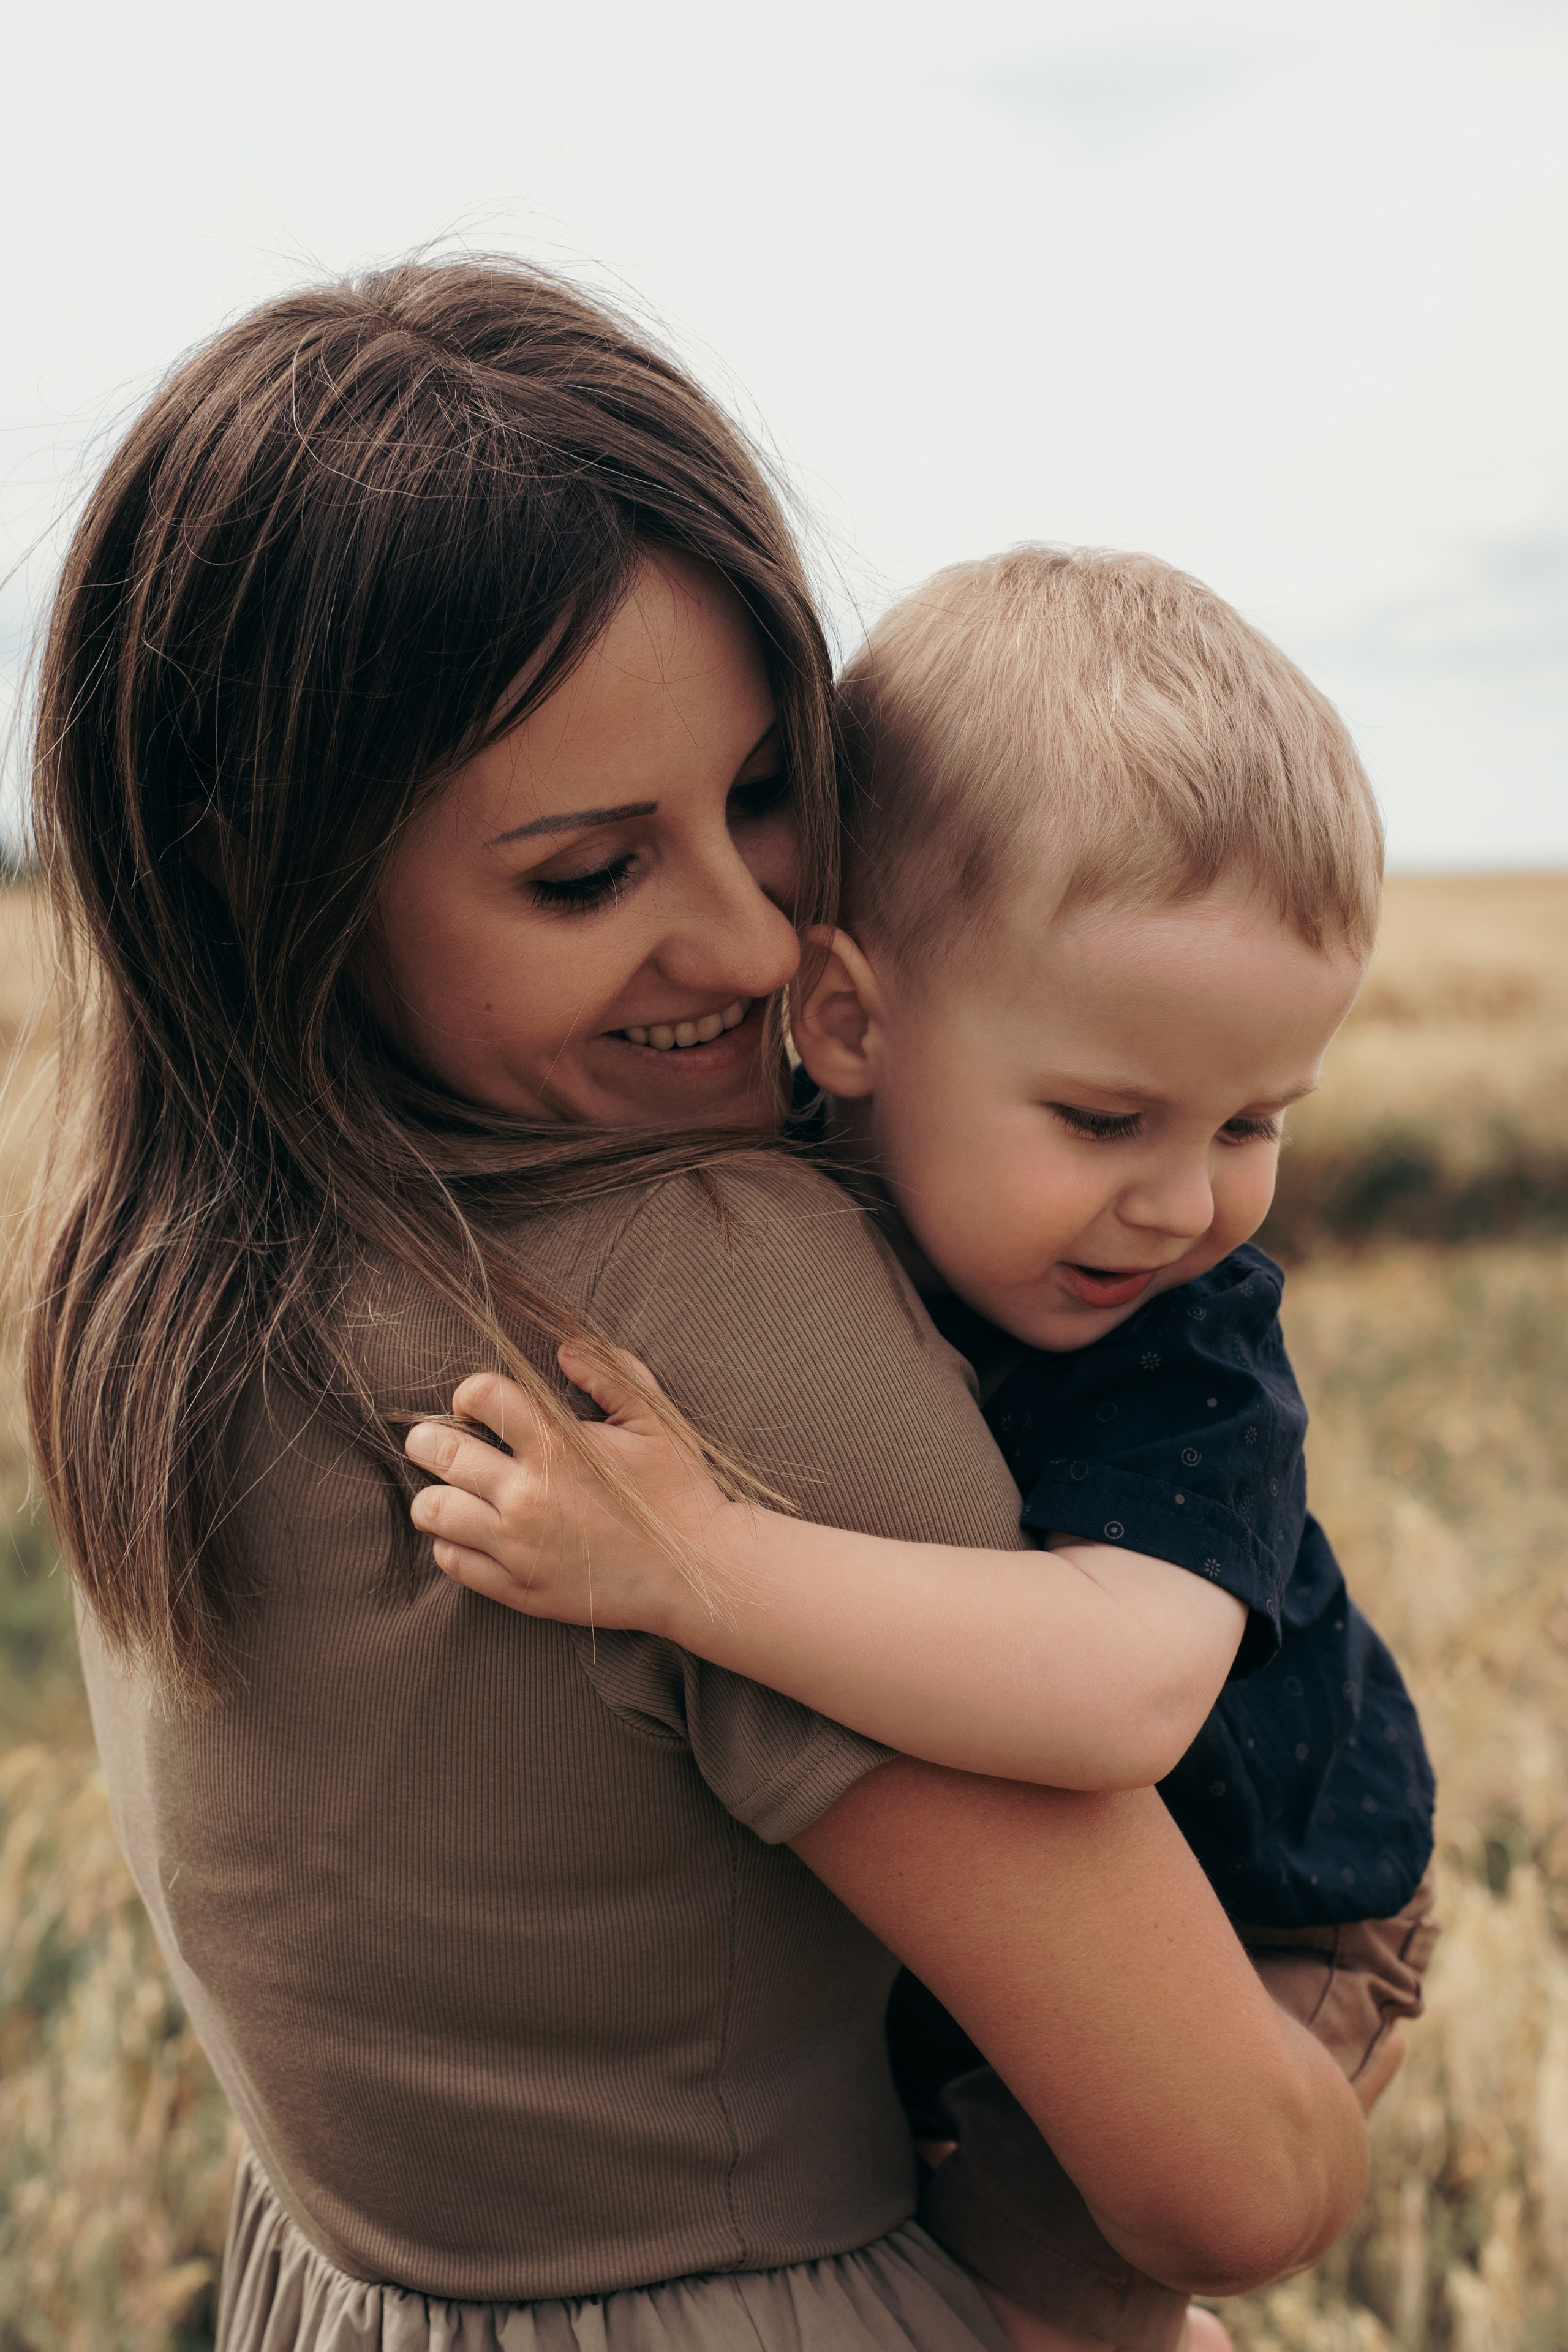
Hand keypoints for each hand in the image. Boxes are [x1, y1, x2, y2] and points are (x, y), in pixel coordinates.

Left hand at [403, 1344, 739, 1635]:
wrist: (698, 1572)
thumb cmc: (679, 1490)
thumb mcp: (654, 1420)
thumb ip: (610, 1374)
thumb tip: (564, 1348)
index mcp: (558, 1446)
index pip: (481, 1397)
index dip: (469, 1393)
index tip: (476, 1405)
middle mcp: (528, 1496)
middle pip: (441, 1452)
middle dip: (427, 1439)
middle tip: (432, 1439)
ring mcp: (519, 1547)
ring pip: (433, 1511)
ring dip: (433, 1492)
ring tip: (449, 1487)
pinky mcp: (519, 1589)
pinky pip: (452, 1562)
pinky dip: (449, 1542)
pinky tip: (469, 1531)